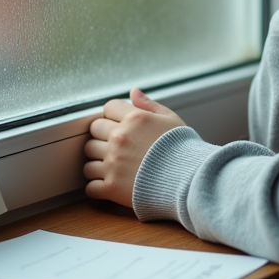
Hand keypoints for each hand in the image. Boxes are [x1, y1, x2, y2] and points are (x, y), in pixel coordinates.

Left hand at [83, 87, 185, 207]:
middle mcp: (119, 138)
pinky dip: (98, 187)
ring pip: (88, 160)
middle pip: (94, 131)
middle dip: (103, 137)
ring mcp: (113, 163)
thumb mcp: (171, 120)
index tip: (120, 125)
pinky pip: (90, 186)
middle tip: (116, 147)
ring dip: (98, 163)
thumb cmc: (183, 149)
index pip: (107, 108)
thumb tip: (132, 91)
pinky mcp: (111, 187)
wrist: (190, 181)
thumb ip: (149, 105)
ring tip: (113, 168)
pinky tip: (110, 185)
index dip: (113, 116)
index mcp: (134, 119)